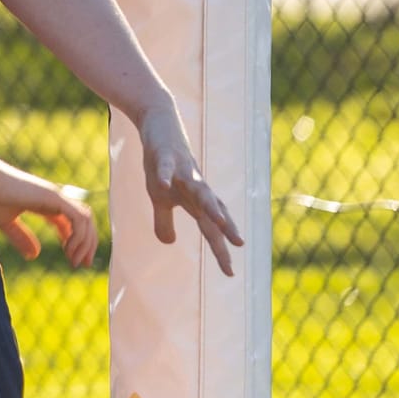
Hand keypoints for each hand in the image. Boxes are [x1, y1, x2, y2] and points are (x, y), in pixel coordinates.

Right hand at [0, 156, 98, 268]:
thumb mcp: (5, 221)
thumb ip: (20, 236)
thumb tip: (34, 255)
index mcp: (42, 203)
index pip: (70, 222)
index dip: (76, 242)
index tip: (74, 261)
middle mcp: (53, 198)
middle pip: (83, 220)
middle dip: (87, 244)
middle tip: (82, 264)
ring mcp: (54, 196)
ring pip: (86, 218)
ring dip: (86, 242)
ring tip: (75, 260)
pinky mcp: (52, 197)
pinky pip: (78, 217)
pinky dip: (80, 236)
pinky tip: (69, 250)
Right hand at [137, 98, 243, 275]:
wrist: (158, 123)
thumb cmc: (162, 162)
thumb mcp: (160, 196)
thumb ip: (165, 220)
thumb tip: (170, 243)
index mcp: (193, 199)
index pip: (210, 228)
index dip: (220, 249)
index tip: (231, 274)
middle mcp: (193, 185)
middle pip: (213, 209)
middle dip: (226, 227)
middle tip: (239, 244)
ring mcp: (181, 169)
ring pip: (199, 188)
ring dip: (210, 205)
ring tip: (219, 222)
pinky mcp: (164, 154)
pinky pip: (165, 166)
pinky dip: (164, 175)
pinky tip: (162, 184)